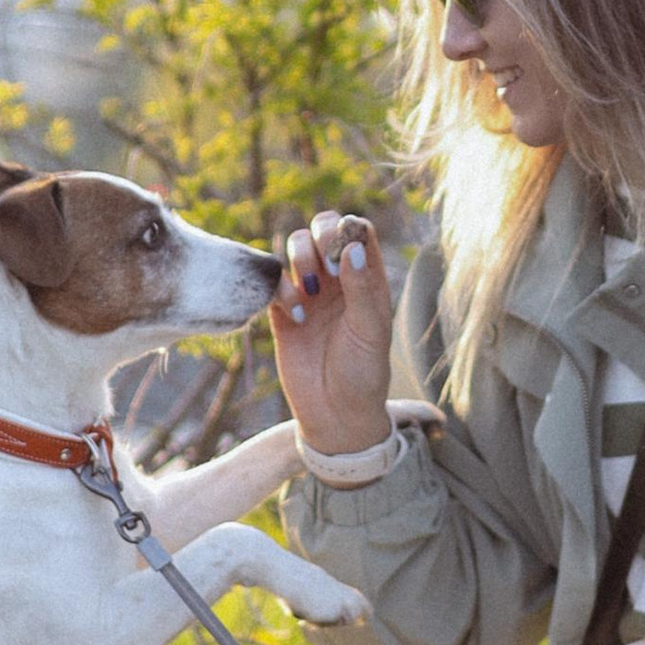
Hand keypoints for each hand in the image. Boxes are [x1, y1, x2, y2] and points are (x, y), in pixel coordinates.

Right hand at [270, 206, 395, 455]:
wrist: (335, 415)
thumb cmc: (364, 375)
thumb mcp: (371, 332)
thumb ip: (363, 289)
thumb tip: (353, 247)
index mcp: (367, 279)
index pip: (358, 231)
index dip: (348, 230)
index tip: (343, 256)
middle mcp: (339, 280)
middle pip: (323, 229)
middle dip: (319, 236)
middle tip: (324, 267)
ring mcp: (309, 293)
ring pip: (296, 247)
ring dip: (299, 258)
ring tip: (310, 291)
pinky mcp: (282, 312)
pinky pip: (273, 280)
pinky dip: (280, 289)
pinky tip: (296, 317)